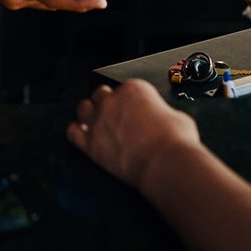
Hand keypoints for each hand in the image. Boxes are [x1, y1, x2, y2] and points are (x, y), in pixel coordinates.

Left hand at [67, 80, 200, 190]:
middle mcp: (113, 100)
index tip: (133, 110)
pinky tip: (82, 135)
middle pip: (101, 94)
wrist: (165, 163)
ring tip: (98, 124)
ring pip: (84, 108)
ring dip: (90, 114)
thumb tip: (162, 120)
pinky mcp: (90, 143)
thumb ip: (162, 113)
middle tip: (115, 116)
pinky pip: (72, 132)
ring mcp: (99, 120)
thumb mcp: (177, 117)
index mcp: (135, 89)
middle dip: (107, 103)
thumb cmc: (175, 141)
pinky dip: (76, 133)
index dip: (129, 100)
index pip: (125, 88)